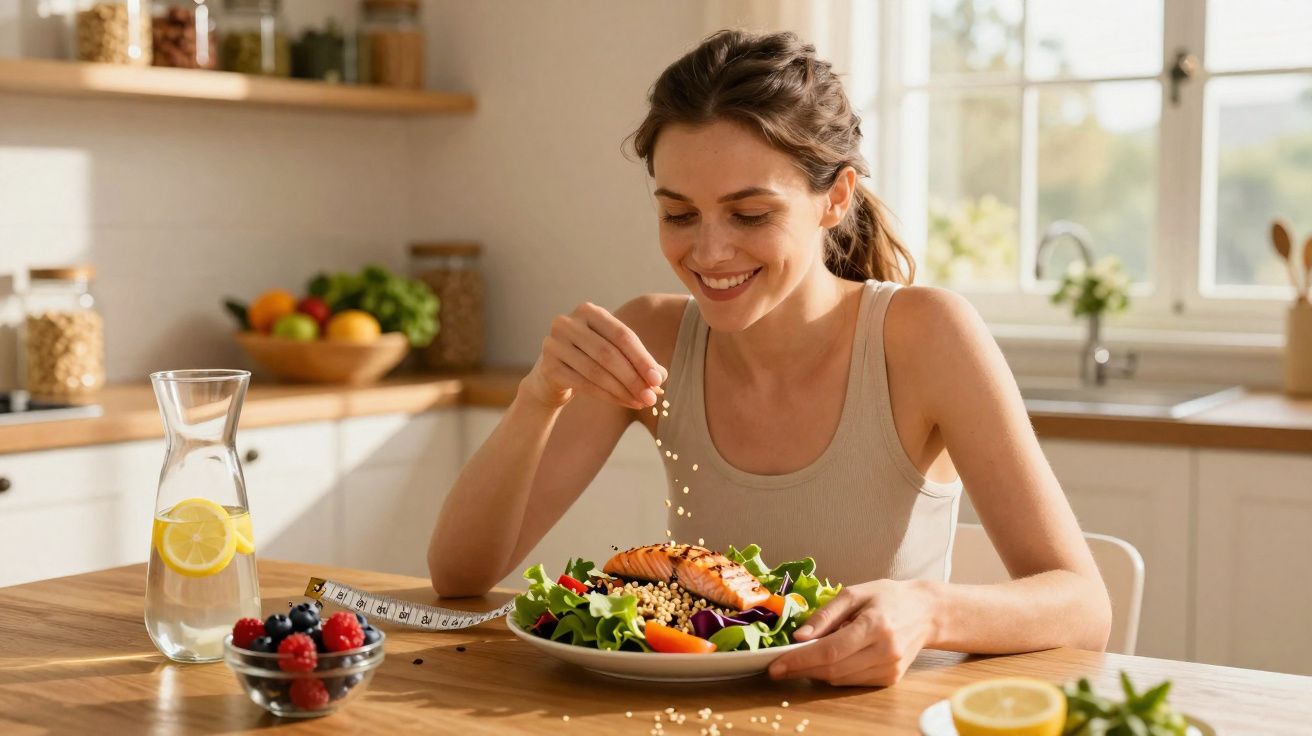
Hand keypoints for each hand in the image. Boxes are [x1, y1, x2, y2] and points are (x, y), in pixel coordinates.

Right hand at [521, 302, 666, 410]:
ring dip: (622, 390)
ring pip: (596, 371)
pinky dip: (607, 396)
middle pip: (609, 353)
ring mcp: (554, 343)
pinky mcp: (548, 366)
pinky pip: (583, 384)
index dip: (642, 359)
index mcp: (589, 311)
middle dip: (633, 378)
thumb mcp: (614, 354)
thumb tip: (660, 377)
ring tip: (640, 402)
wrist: (551, 378)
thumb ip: (637, 361)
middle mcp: (568, 322)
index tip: (658, 380)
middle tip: (651, 397)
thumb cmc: (589, 361)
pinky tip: (624, 402)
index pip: (622, 335)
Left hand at [768, 579, 936, 686]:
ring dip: (815, 673)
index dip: (799, 660)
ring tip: (800, 660)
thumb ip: (825, 615)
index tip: (775, 665)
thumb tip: (798, 637)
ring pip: (841, 679)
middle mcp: (885, 651)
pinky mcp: (891, 679)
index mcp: (875, 625)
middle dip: (801, 670)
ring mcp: (890, 668)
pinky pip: (853, 682)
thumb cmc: (889, 597)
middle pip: (833, 670)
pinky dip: (835, 674)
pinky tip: (828, 661)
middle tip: (777, 667)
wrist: (927, 612)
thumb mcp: (854, 593)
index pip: (830, 651)